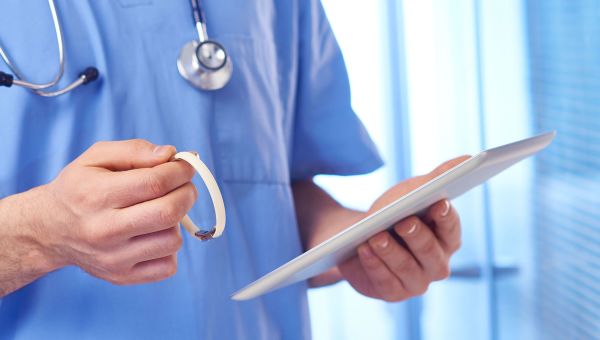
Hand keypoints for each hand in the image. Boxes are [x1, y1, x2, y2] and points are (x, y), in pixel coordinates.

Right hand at [34, 140, 196, 284]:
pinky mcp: (122, 277)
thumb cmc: (80, 188)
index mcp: (96, 195)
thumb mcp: (96, 157)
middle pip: (168, 213)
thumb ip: (135, 150)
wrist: (50, 230)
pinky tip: (155, 234)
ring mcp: (114, 258)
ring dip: (177, 221)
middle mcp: (104, 230)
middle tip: (185, 186)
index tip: (186, 165)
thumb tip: (170, 155)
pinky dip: (169, 248)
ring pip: (172, 240)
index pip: (155, 182)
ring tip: (163, 210)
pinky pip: (168, 266)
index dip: (180, 171)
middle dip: (187, 193)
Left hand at [338, 156, 467, 301]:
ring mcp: (416, 282)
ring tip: (375, 236)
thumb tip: (467, 159)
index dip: (446, 217)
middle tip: (403, 221)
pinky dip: (374, 265)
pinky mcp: (393, 292)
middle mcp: (437, 264)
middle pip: (430, 252)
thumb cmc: (392, 213)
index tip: (438, 203)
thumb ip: (439, 177)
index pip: (452, 230)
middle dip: (417, 236)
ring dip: (390, 251)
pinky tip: (364, 250)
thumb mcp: (412, 192)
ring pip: (407, 268)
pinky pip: (385, 282)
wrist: (357, 237)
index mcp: (447, 239)